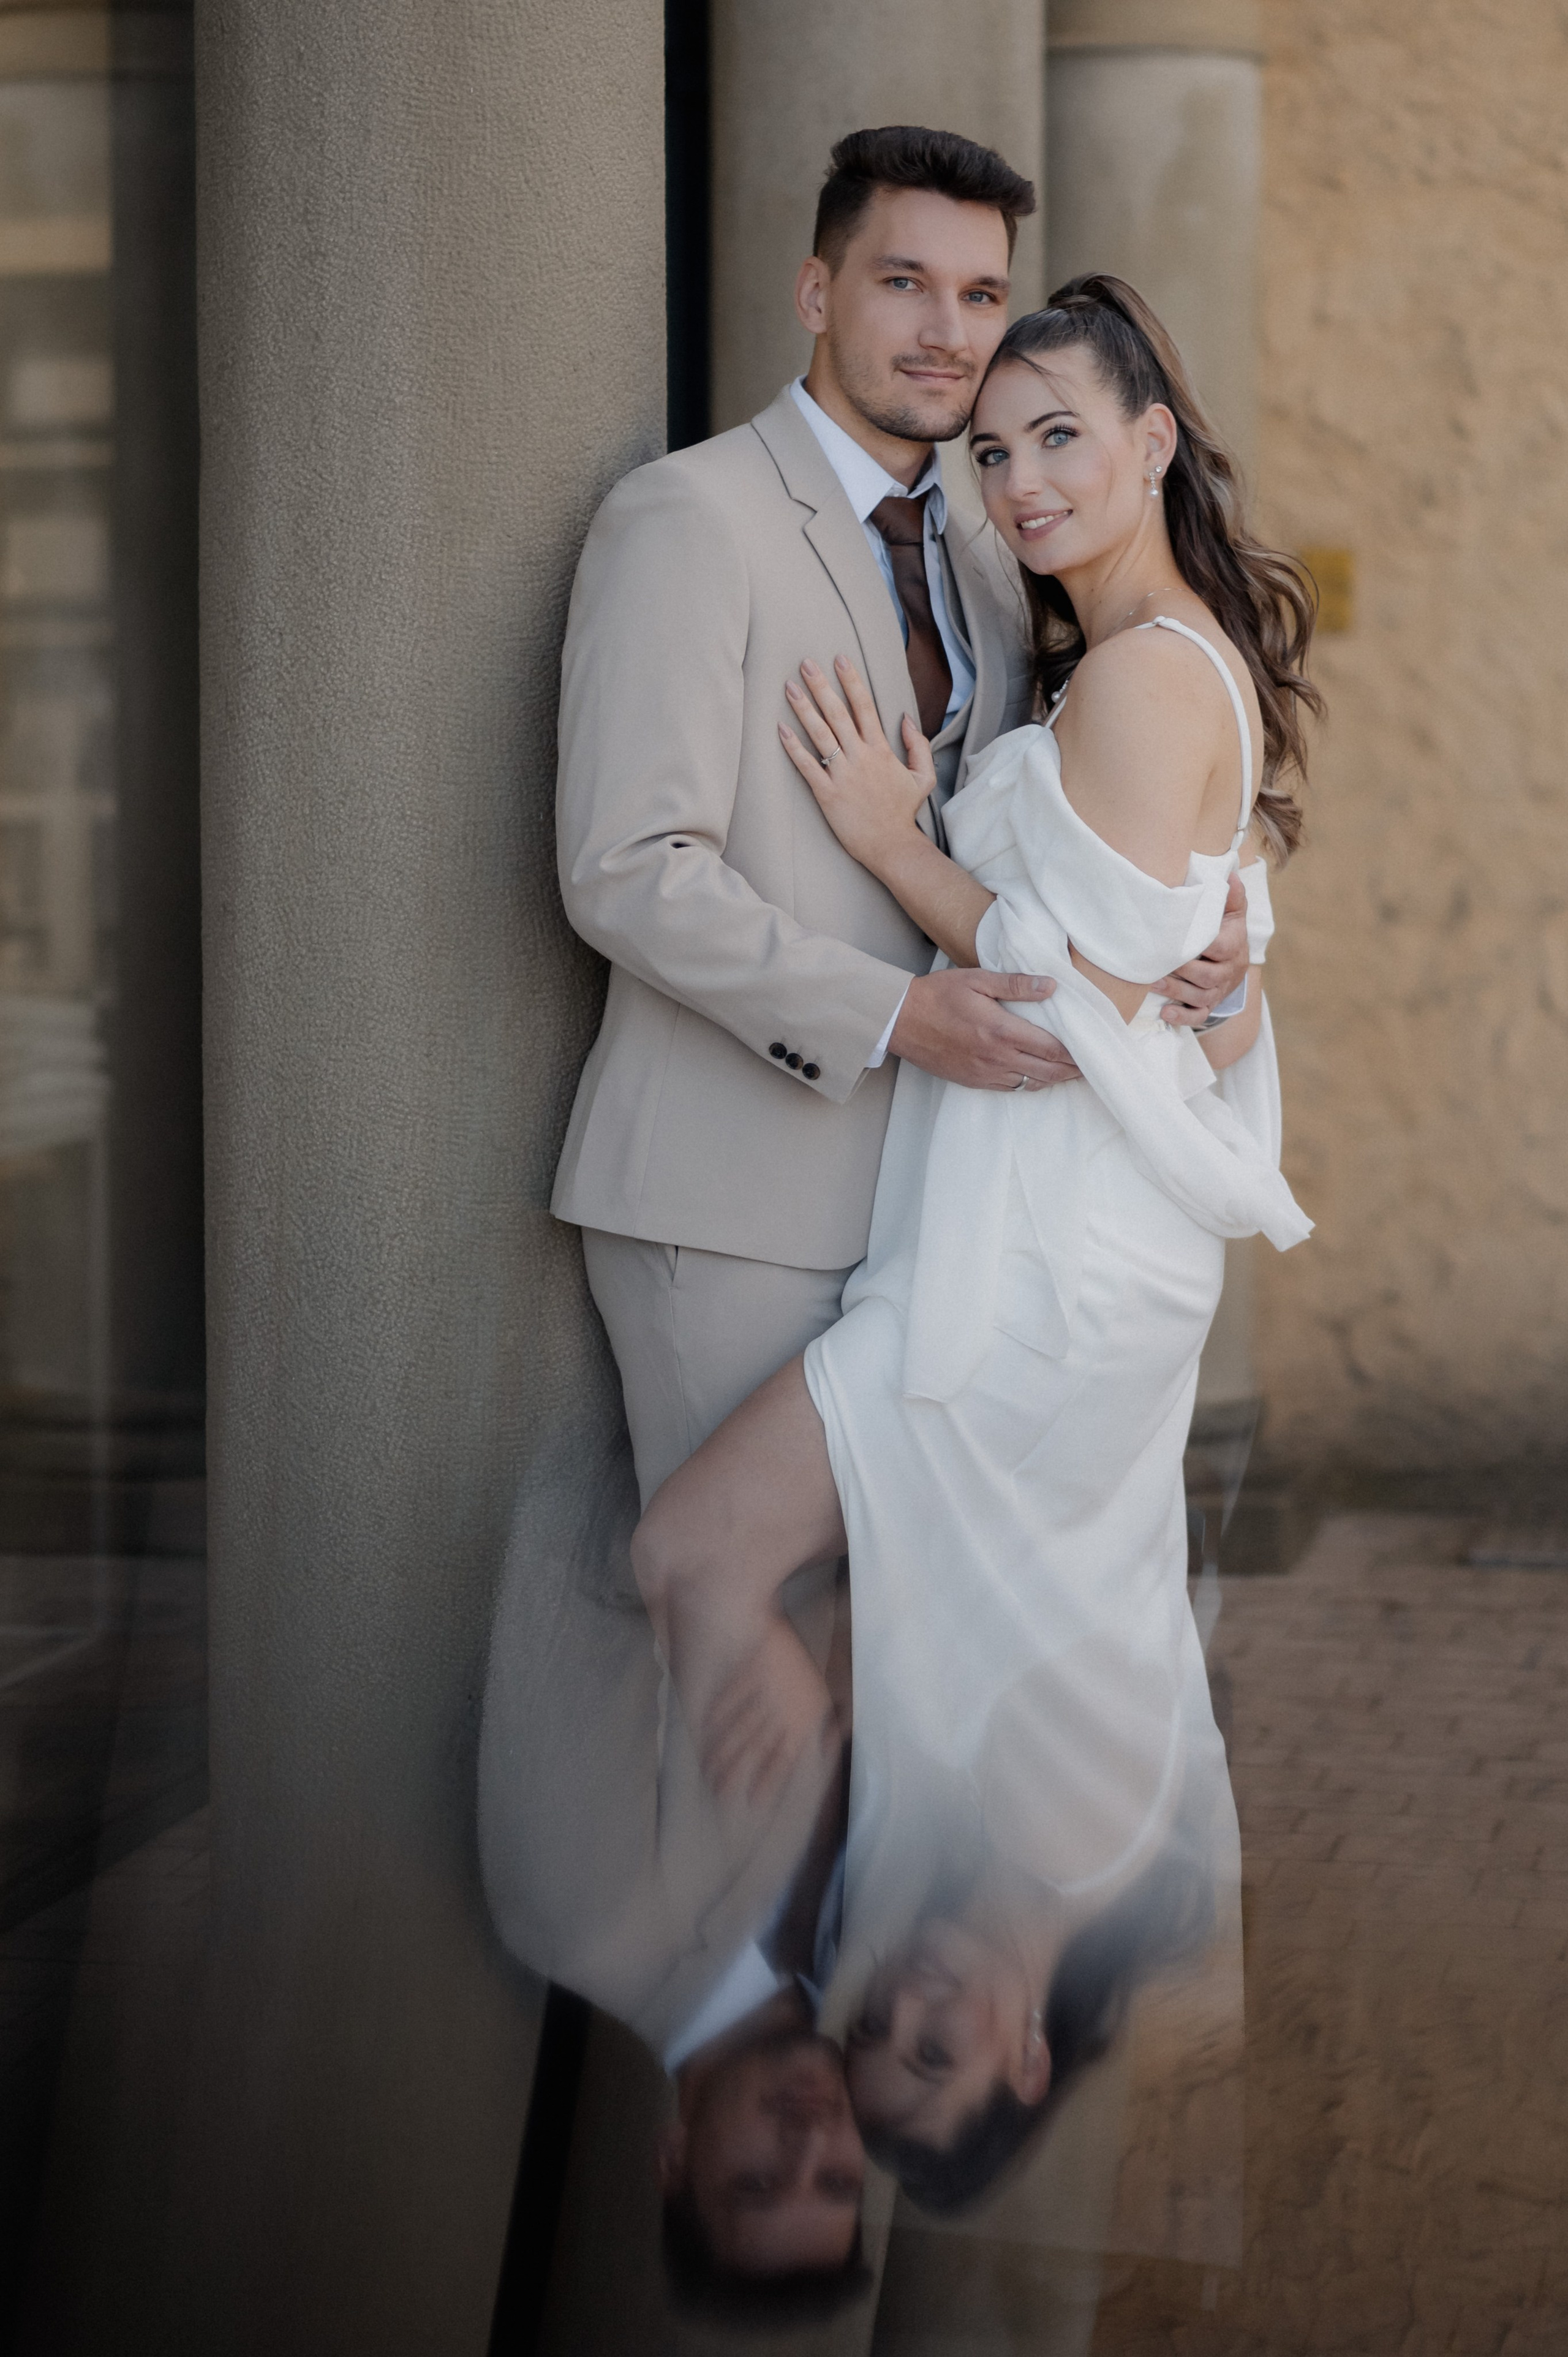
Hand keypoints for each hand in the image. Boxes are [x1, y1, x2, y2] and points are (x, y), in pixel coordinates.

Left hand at [779, 655, 935, 873]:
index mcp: (881, 750)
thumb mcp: (923, 777)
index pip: (865, 706)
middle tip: (805, 663)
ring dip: (804, 708)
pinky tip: (780, 729)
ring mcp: (843, 775)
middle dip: (821, 685)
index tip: (839, 658)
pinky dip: (793, 747)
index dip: (851, 680)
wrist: (892, 846)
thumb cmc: (904, 813)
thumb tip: (906, 718)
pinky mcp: (828, 794)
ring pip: (820, 734)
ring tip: (789, 687)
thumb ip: (918, 745)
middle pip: (838, 713)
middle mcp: (861, 757)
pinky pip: (807, 766)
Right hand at [890, 968, 1081, 1090]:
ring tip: (1069, 1072)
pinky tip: (1036, 1075)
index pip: (1051, 1049)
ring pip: (1030, 1083)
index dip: (1076, 1054)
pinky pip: (1009, 1088)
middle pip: (1047, 1071)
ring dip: (1052, 1079)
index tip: (1092, 1053)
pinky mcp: (973, 1081)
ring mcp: (984, 1073)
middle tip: (1090, 1068)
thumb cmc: (937, 995)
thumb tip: (1051, 986)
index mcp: (1001, 1031)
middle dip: (1072, 1071)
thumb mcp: (977, 980)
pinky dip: (1028, 1083)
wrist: (900, 1021)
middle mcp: (996, 1057)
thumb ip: (1016, 984)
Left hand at [1153, 872, 1247, 1026]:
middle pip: (1208, 976)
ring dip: (1175, 992)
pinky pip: (1199, 1016)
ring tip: (1152, 983)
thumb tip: (1230, 873)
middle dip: (1183, 971)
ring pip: (1200, 996)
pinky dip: (1182, 1018)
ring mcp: (1218, 991)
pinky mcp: (1209, 1005)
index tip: (1179, 938)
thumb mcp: (1232, 912)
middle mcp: (1227, 972)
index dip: (1202, 946)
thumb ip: (1230, 895)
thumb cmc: (1226, 931)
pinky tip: (1165, 1013)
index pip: (1221, 948)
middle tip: (1158, 963)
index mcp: (1233, 947)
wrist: (1236, 961)